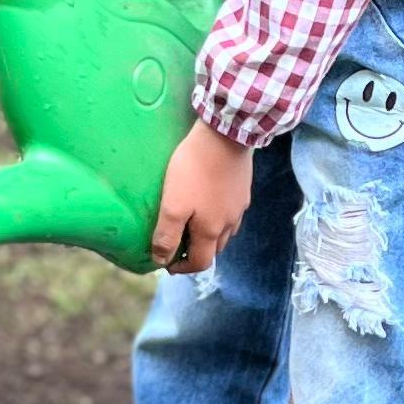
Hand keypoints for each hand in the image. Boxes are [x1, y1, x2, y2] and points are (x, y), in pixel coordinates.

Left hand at [153, 122, 251, 273]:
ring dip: (209, 235)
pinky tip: (210, 202)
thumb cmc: (194, 170)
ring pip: (225, 232)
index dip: (182, 268)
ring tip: (192, 224)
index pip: (200, 263)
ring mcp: (239, 206)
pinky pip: (231, 213)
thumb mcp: (173, 205)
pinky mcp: (243, 189)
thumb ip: (167, 235)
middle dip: (196, 252)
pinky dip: (219, 217)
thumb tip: (161, 260)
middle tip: (177, 242)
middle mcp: (229, 223)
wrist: (225, 135)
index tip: (167, 262)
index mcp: (211, 231)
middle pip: (214, 250)